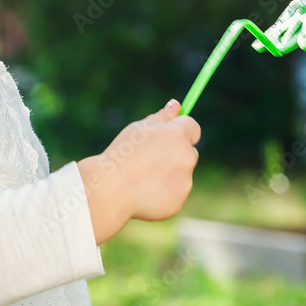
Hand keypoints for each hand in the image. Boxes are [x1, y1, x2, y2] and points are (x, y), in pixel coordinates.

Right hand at [78, 99, 200, 243]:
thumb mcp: (139, 129)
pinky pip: (175, 192)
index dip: (181, 130)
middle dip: (175, 153)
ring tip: (143, 176)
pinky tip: (144, 190)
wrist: (112, 188)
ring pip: (182, 173)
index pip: (193, 127)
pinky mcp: (179, 200)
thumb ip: (161, 117)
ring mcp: (185, 181)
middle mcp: (187, 157)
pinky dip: (164, 191)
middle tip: (150, 158)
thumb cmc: (123, 154)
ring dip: (170, 173)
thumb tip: (177, 105)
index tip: (169, 135)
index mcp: (178, 135)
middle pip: (190, 151)